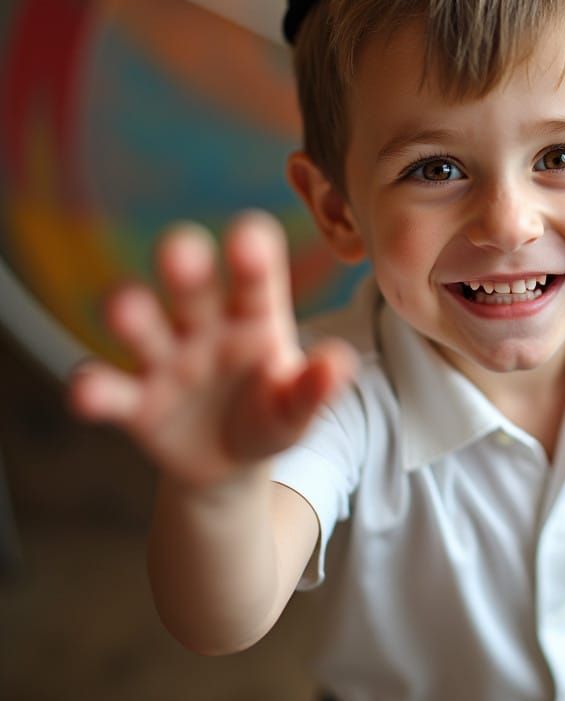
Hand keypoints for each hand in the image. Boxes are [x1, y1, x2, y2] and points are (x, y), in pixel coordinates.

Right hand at [68, 211, 356, 488]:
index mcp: (254, 316)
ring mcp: (164, 360)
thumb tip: (340, 362)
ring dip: (130, 313)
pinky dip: (92, 389)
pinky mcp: (133, 403)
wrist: (231, 464)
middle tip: (182, 251)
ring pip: (140, 323)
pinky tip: (87, 391)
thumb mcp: (298, 407)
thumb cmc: (272, 415)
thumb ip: (317, 387)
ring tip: (127, 311)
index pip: (255, 275)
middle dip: (184, 264)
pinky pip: (107, 389)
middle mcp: (204, 325)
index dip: (252, 253)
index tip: (250, 237)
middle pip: (191, 284)